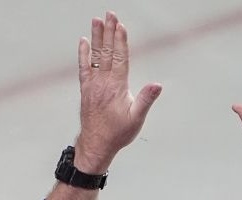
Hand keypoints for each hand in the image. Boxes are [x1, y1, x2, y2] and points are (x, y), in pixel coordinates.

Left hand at [73, 12, 162, 172]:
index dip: (120, 41)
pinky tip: (84, 41)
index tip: (120, 25)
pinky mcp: (86, 88)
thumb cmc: (118, 133)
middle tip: (109, 15)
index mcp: (117, 87)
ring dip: (97, 37)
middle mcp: (103, 82)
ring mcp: (93, 83)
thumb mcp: (137, 119)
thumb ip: (146, 100)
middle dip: (109, 32)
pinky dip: (84, 52)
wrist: (96, 143)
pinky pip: (84, 66)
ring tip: (97, 20)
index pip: (119, 58)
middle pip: (107, 51)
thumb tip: (157, 85)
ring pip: (95, 55)